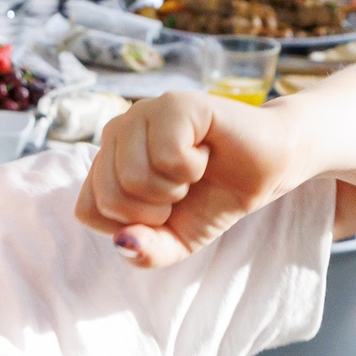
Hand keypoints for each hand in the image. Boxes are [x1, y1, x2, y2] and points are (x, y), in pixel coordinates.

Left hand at [74, 89, 285, 266]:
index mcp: (107, 162)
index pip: (88, 210)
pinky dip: (193, 167)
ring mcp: (143, 113)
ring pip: (134, 177)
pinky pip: (167, 156)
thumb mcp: (176, 242)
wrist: (267, 170)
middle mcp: (117, 131)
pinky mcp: (174, 103)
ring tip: (193, 170)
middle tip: (182, 189)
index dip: (131, 226)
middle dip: (155, 211)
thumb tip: (123, 242)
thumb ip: (146, 252)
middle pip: (109, 197)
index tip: (162, 211)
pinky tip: (205, 152)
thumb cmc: (214, 199)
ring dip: (175, 188)